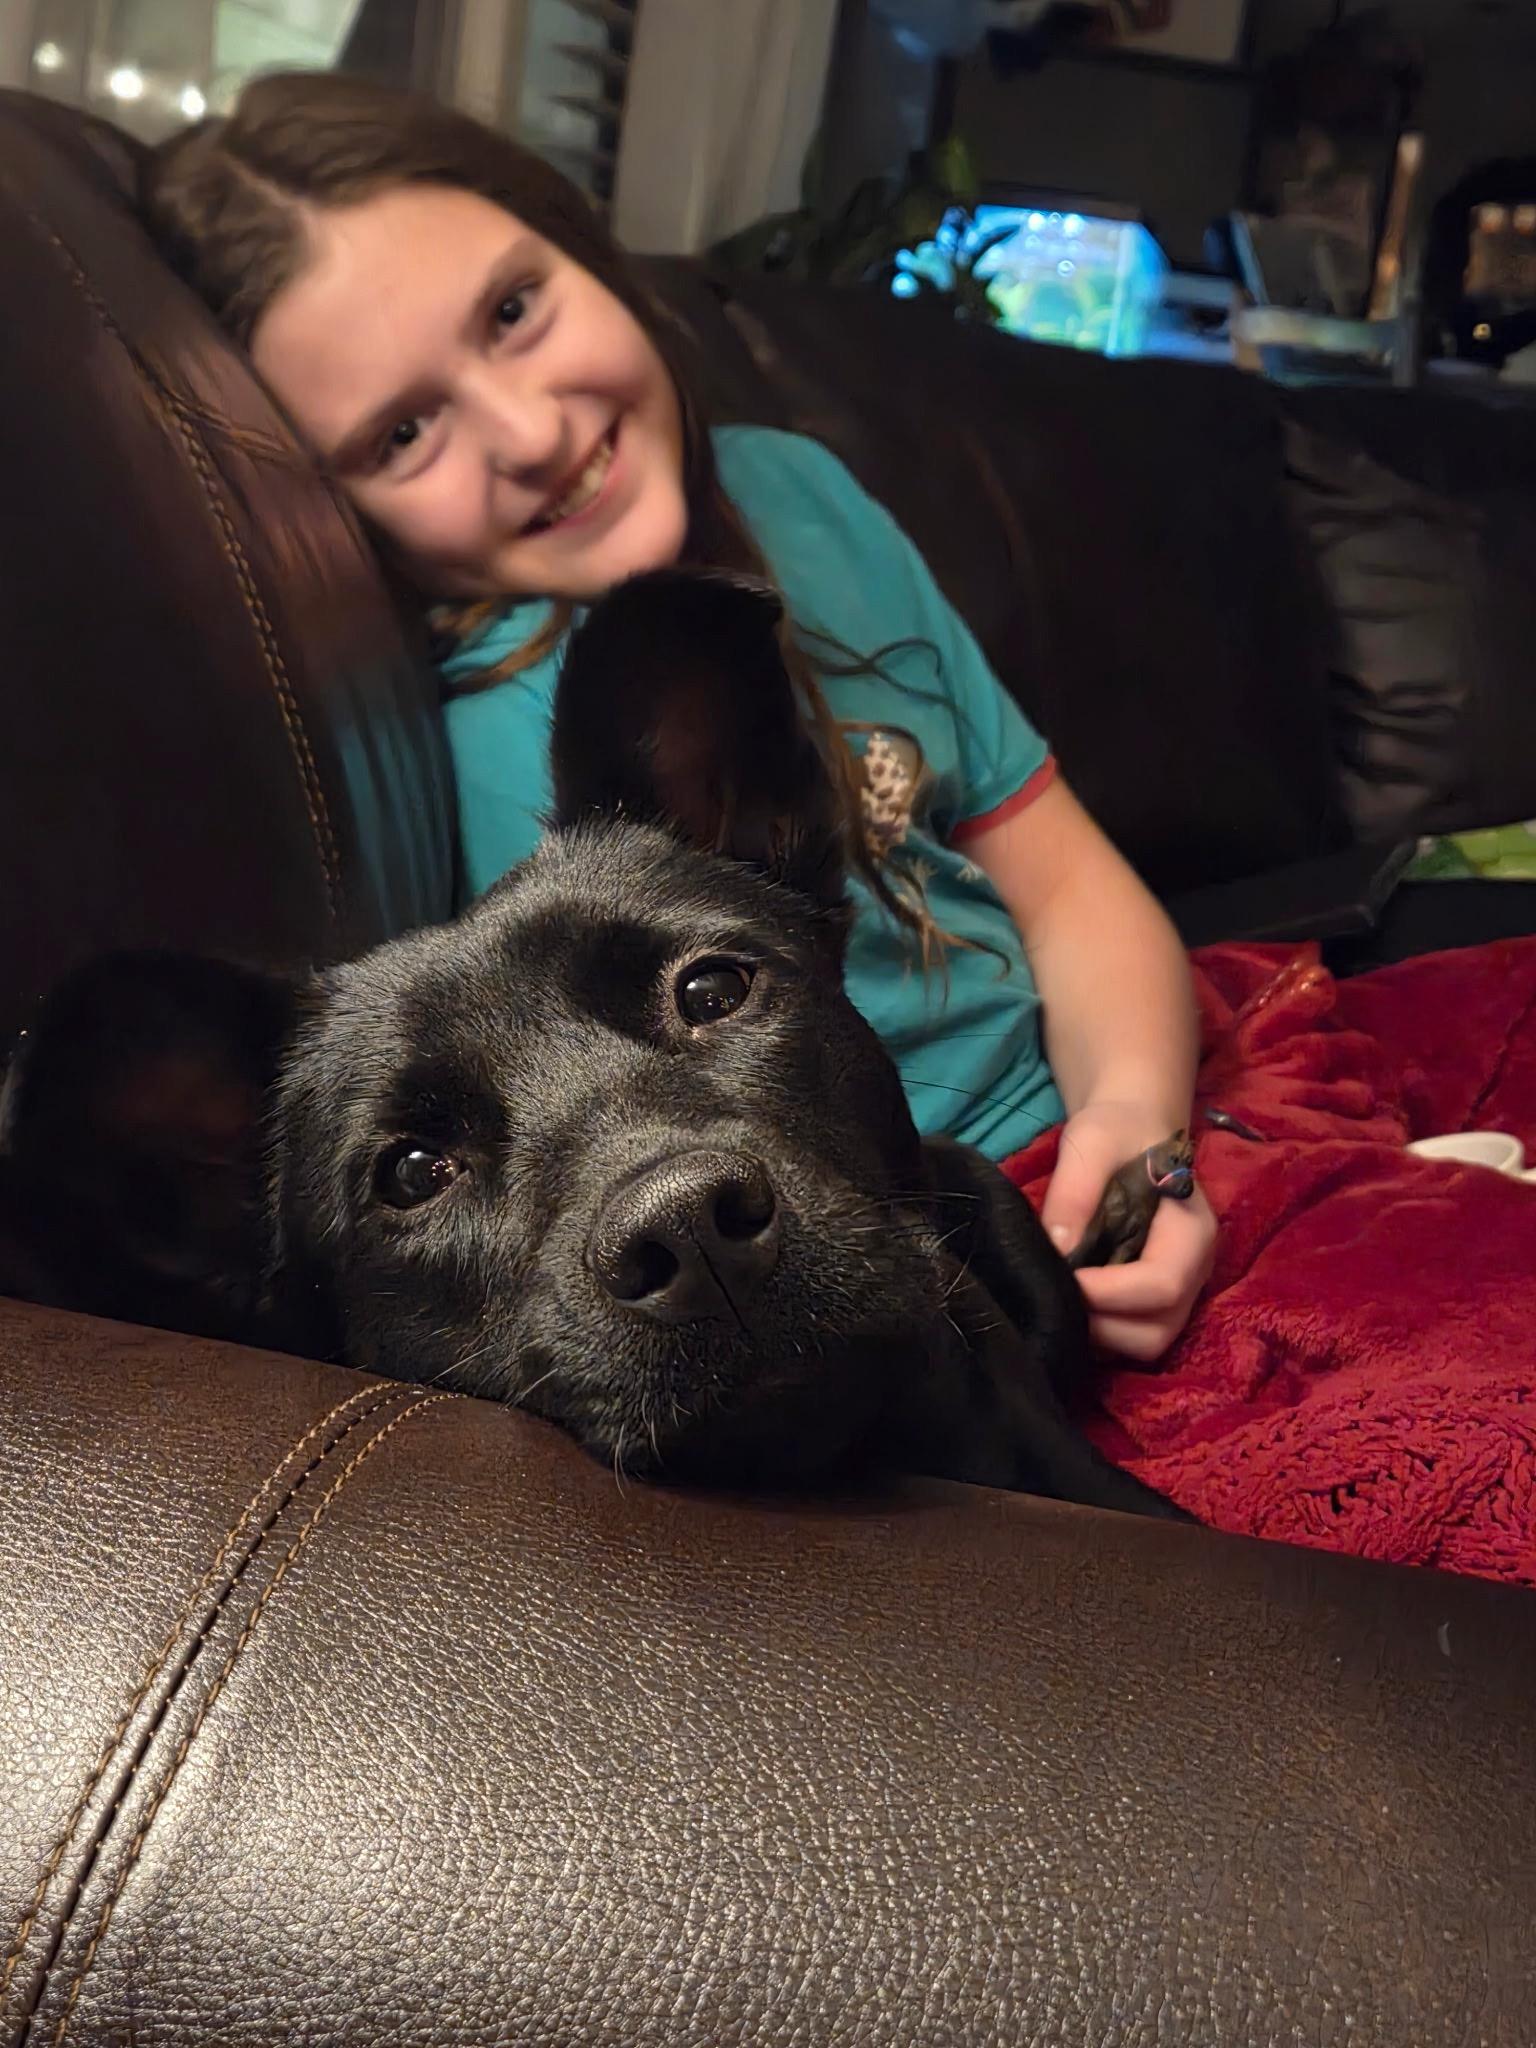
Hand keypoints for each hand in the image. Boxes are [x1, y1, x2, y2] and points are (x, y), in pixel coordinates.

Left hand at [1042, 1101, 1216, 1363]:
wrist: (1130, 1128)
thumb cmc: (1117, 1130)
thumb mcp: (1092, 1141)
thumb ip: (1076, 1191)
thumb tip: (1056, 1248)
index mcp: (1192, 1232)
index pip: (1162, 1284)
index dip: (1109, 1294)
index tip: (1062, 1275)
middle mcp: (1194, 1272)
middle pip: (1156, 1331)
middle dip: (1101, 1325)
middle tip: (1054, 1296)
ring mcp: (1177, 1293)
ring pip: (1144, 1344)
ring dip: (1098, 1335)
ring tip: (1058, 1300)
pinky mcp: (1153, 1302)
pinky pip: (1130, 1336)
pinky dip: (1098, 1333)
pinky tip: (1067, 1302)